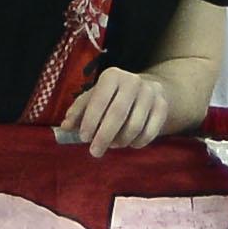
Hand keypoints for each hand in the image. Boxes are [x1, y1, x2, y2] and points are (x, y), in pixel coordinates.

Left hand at [54, 64, 180, 152]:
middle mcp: (133, 81)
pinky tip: (130, 144)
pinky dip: (137, 143)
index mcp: (112, 76)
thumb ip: (78, 111)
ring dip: (120, 141)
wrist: (148, 89)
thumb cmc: (113, 96)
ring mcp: (150, 93)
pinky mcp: (162, 106)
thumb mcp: (94, 97)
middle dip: (104, 137)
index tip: (84, 138)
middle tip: (95, 152)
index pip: (99, 100)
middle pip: (117, 114)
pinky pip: (149, 132)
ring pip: (134, 126)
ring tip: (113, 145)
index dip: (90, 121)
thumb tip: (64, 127)